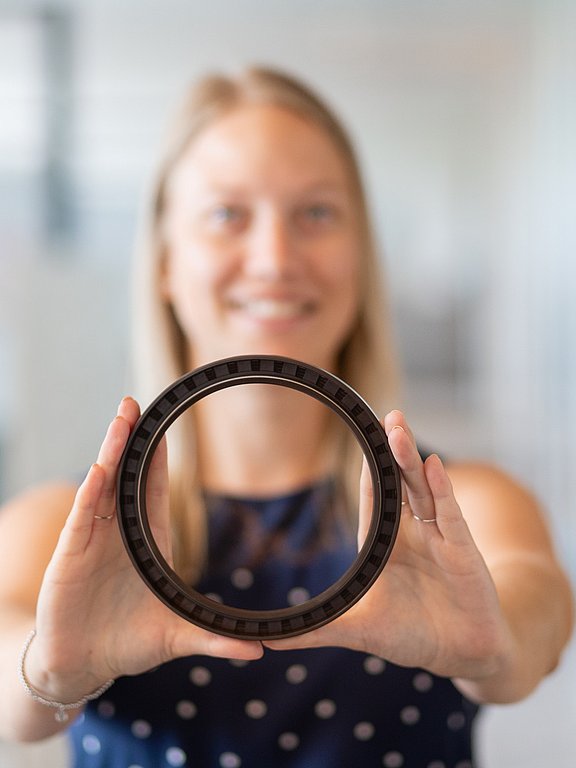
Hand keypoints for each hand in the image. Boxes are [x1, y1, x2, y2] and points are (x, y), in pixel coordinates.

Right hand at [28, 397, 262, 703]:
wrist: (83, 665)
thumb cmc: (128, 643)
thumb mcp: (177, 637)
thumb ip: (214, 640)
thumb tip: (258, 652)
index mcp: (148, 543)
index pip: (153, 489)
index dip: (157, 458)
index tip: (166, 426)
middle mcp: (119, 534)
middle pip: (125, 476)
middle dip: (130, 439)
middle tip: (136, 403)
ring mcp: (93, 540)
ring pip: (103, 485)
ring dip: (111, 451)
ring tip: (120, 416)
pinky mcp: (71, 555)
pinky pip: (82, 515)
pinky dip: (91, 490)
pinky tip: (100, 466)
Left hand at [265, 410, 512, 682]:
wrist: (464, 654)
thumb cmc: (411, 636)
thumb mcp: (357, 631)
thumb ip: (315, 631)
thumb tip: (265, 641)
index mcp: (385, 545)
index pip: (373, 496)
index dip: (368, 466)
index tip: (359, 431)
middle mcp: (412, 533)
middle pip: (400, 482)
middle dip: (392, 449)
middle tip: (386, 415)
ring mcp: (439, 538)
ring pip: (423, 489)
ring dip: (411, 459)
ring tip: (398, 428)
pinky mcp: (463, 551)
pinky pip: (451, 514)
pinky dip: (442, 489)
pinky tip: (434, 465)